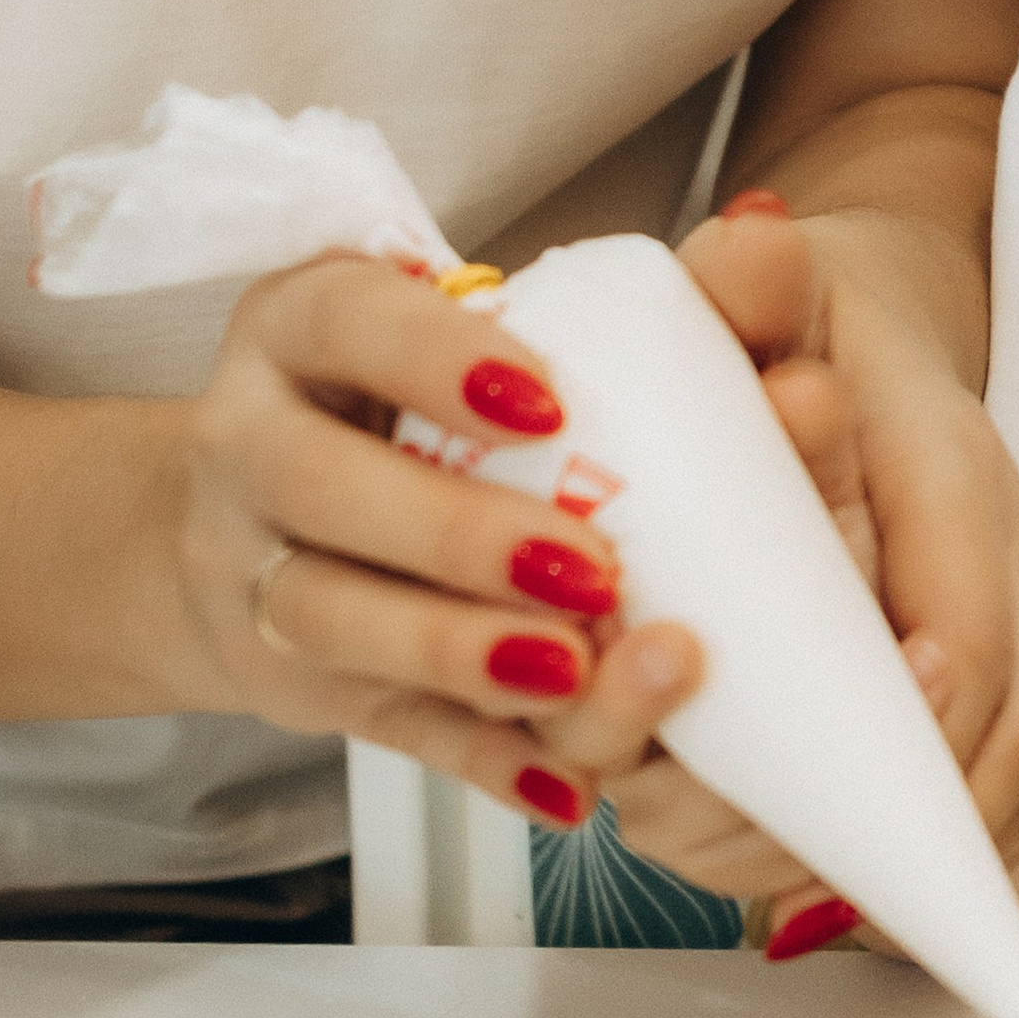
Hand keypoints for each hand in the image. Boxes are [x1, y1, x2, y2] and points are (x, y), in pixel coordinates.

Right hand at [170, 254, 702, 829]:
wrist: (261, 520)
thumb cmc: (425, 403)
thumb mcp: (485, 328)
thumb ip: (636, 299)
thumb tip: (768, 231)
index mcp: (300, 327)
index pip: (346, 320)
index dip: (435, 360)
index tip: (548, 402)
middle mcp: (250, 443)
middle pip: (319, 485)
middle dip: (454, 531)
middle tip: (591, 568)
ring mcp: (254, 572)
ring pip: (329, 621)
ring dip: (456, 652)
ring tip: (574, 672)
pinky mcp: (296, 687)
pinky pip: (382, 730)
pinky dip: (479, 762)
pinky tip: (565, 786)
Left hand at [576, 199, 1018, 913]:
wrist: (877, 334)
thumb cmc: (813, 327)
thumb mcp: (769, 282)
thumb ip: (748, 280)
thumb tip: (752, 253)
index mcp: (957, 470)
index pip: (970, 610)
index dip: (913, 705)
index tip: (823, 767)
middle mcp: (1008, 563)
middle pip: (1007, 738)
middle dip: (884, 824)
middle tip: (746, 861)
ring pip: (1018, 793)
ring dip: (898, 864)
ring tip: (771, 888)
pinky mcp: (1005, 693)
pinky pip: (1015, 809)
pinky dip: (943, 874)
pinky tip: (848, 908)